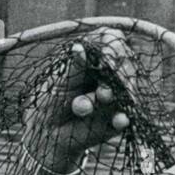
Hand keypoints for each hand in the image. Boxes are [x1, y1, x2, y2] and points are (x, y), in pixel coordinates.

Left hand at [21, 28, 136, 174]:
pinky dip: (122, 118)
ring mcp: (116, 95)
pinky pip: (127, 115)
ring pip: (125, 90)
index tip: (106, 61)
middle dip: (116, 77)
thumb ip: (72, 68)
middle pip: (125, 64)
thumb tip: (78, 47)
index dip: (113, 48)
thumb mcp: (57, 84)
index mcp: (92, 57)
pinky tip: (118, 121)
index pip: (113, 40)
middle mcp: (108, 73)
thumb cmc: (49, 102)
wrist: (47, 134)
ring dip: (108, 99)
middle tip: (102, 93)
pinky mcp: (118, 117)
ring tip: (81, 109)